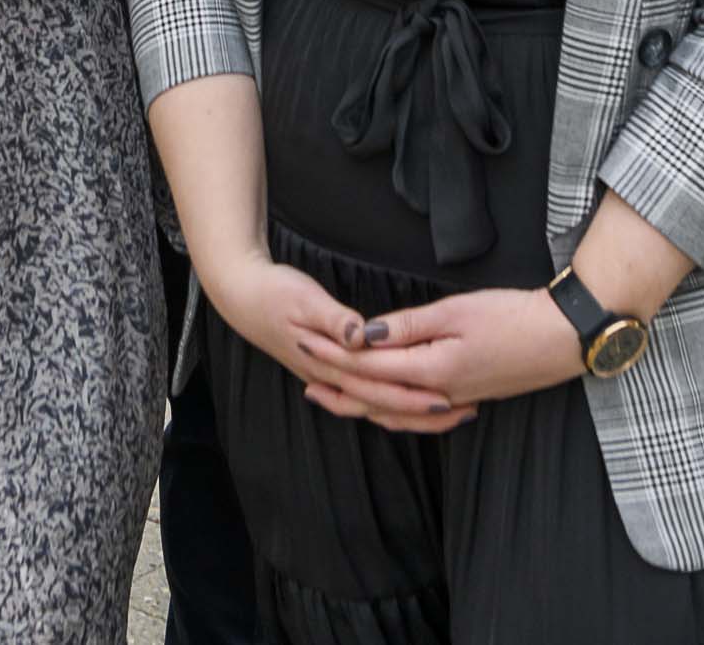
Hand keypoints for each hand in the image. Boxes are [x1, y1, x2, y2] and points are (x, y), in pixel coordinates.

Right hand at [203, 254, 462, 433]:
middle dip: (420, 411)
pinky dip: (388, 402)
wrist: (241, 295)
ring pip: (374, 405)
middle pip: (381, 404)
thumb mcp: (304, 298)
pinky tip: (405, 402)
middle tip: (462, 412)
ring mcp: (328, 376)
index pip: (377, 387)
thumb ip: (335, 319)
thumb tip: (361, 336)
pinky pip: (364, 395)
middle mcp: (331, 377)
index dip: (412, 395)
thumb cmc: (274, 292)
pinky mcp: (329, 369)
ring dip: (409, 411)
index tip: (445, 399)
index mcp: (329, 362)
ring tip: (446, 412)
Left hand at [319, 288, 590, 428]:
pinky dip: (393, 411)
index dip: (333, 354)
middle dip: (336, 382)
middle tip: (302, 367)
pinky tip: (386, 406)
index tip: (302, 337)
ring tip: (330, 395)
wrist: (563, 338)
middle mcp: (439, 393)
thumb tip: (364, 334)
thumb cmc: (513, 317)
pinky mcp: (469, 396)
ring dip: (360, 403)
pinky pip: (418, 414)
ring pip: (396, 411)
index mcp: (431, 370)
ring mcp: (456, 399)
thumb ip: (407, 326)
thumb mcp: (456, 312)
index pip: (369, 366)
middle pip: (376, 395)